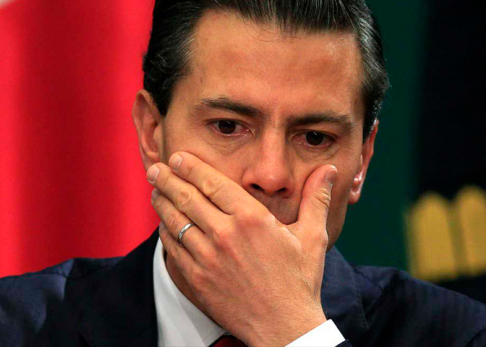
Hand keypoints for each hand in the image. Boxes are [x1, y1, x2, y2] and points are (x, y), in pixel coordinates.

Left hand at [148, 152, 337, 345]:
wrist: (284, 328)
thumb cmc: (299, 282)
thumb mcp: (313, 237)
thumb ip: (317, 199)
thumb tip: (330, 170)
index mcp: (252, 219)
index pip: (213, 183)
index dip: (192, 167)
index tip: (179, 156)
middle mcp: (226, 234)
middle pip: (187, 197)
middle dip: (168, 179)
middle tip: (156, 168)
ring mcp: (208, 257)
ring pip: (175, 221)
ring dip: (162, 202)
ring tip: (155, 190)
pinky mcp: (197, 278)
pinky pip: (173, 248)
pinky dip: (165, 231)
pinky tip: (164, 223)